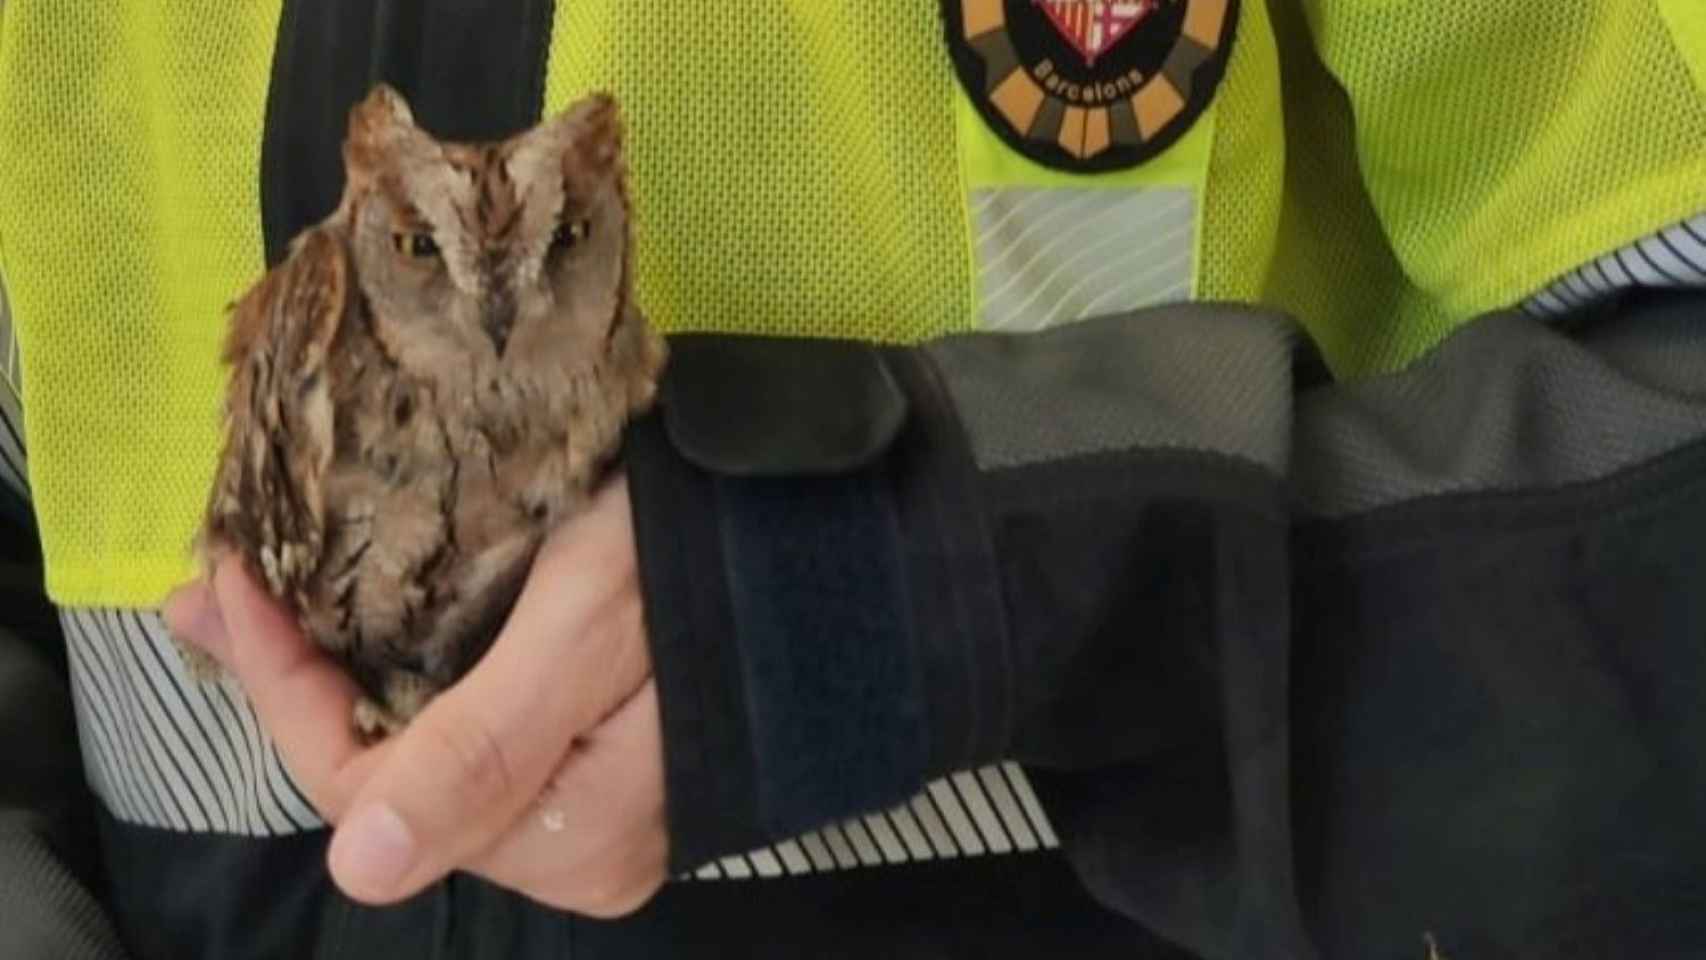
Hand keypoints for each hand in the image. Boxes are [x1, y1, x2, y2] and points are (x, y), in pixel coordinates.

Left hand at [164, 476, 668, 916]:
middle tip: (229, 580)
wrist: (838, 519)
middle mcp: (580, 851)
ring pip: (426, 760)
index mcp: (575, 834)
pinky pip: (476, 741)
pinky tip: (371, 623)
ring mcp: (596, 813)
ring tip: (277, 594)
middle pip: (389, 783)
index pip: (370, 790)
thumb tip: (363, 870)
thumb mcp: (589, 624)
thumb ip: (485, 749)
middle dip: (301, 680)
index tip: (227, 579)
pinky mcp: (607, 766)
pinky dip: (412, 678)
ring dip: (347, 676)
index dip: (283, 689)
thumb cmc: (717, 549)